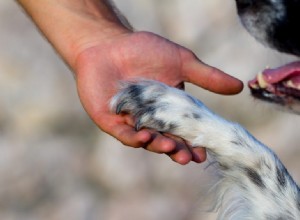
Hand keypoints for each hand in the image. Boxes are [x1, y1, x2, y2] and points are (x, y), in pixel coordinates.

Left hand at [75, 31, 242, 164]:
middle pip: (166, 140)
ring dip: (158, 146)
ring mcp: (130, 122)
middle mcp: (151, 120)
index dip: (193, 143)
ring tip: (171, 148)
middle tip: (188, 157)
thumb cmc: (145, 51)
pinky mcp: (111, 121)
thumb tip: (240, 87)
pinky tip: (145, 138)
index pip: (183, 131)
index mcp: (168, 110)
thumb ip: (207, 77)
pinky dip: (134, 138)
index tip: (203, 152)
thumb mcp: (181, 63)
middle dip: (177, 150)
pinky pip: (123, 134)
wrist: (110, 43)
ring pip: (146, 140)